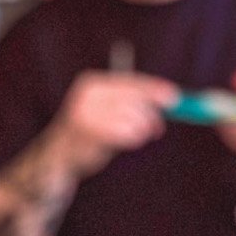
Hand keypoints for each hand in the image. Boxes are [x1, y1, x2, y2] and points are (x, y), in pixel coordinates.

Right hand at [49, 72, 179, 178]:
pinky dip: (132, 140)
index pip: (129, 82)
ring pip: (133, 118)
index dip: (153, 88)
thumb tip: (170, 100)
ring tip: (132, 137)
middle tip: (158, 129)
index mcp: (92, 84)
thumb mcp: (110, 110)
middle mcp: (88, 95)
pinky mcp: (90, 132)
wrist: (61, 154)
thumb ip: (135, 103)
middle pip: (134, 99)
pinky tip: (123, 143)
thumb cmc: (92, 131)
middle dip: (151, 115)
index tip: (174, 97)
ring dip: (141, 131)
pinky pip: (126, 134)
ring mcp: (86, 113)